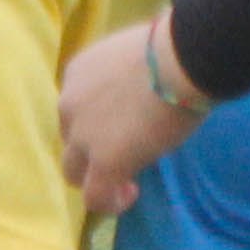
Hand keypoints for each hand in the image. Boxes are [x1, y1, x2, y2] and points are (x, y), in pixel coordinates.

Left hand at [58, 19, 209, 214]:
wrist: (180, 60)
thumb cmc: (172, 47)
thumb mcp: (137, 55)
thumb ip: (129, 74)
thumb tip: (151, 81)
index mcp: (78, 73)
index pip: (76, 105)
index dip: (98, 119)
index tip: (127, 122)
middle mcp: (69, 103)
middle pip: (70, 138)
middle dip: (92, 148)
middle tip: (128, 150)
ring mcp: (83, 136)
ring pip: (73, 170)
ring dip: (95, 176)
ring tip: (126, 181)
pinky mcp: (104, 163)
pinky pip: (95, 196)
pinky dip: (109, 201)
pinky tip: (129, 195)